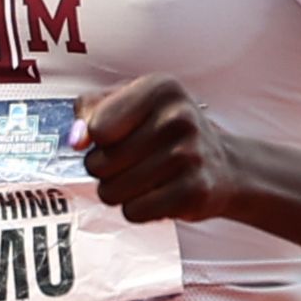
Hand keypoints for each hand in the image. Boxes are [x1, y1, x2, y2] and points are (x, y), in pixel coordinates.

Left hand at [77, 74, 264, 228]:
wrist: (223, 165)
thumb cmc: (166, 131)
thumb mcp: (131, 102)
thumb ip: (91, 109)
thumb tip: (77, 139)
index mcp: (160, 88)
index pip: (96, 128)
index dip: (96, 140)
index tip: (115, 138)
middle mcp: (178, 117)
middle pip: (98, 164)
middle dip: (105, 170)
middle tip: (133, 162)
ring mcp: (189, 155)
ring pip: (111, 192)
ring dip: (120, 192)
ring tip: (145, 178)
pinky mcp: (193, 192)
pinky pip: (133, 212)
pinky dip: (139, 209)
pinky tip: (159, 194)